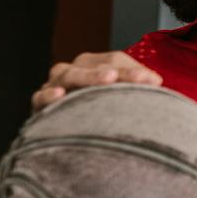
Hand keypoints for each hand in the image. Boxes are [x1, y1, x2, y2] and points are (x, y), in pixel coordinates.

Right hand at [31, 51, 162, 111]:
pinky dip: (48, 95)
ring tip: (108, 78)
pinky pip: (40, 97)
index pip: (115, 61)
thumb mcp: (120, 99)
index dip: (135, 70)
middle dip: (119, 72)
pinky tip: (59, 95)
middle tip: (139, 80)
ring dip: (88, 76)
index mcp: (93, 65)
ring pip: (69, 74)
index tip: (155, 82)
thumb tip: (156, 80)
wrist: (69, 136)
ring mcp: (55, 85)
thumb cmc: (100, 113)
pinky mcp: (40, 104)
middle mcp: (74, 71)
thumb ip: (137, 87)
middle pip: (94, 65)